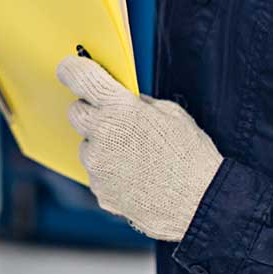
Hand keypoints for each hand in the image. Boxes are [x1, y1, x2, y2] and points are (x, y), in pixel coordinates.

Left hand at [56, 54, 222, 241]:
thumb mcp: (171, 113)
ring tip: (136, 158)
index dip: (72, 69)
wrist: (202, 205)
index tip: (70, 68)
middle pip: (76, 112)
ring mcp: (97, 165)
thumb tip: (121, 99)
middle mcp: (102, 134)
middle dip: (91, 112)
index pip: (79, 77)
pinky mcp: (100, 191)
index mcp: (118, 108)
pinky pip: (97, 174)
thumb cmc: (191, 156)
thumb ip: (138, 103)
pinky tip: (137, 178)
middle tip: (115, 120)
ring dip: (103, 147)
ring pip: (87, 146)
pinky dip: (110, 173)